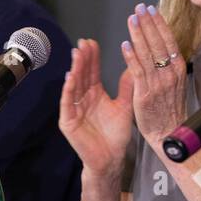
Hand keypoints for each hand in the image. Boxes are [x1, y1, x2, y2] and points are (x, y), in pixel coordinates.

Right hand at [59, 37, 134, 177]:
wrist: (111, 158)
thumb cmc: (116, 135)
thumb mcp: (125, 106)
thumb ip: (127, 88)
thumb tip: (133, 66)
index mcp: (95, 94)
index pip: (92, 72)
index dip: (92, 57)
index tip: (92, 42)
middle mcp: (83, 99)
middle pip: (82, 75)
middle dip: (82, 59)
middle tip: (83, 43)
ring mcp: (74, 109)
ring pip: (73, 85)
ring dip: (74, 69)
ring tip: (77, 54)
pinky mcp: (68, 121)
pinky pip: (67, 103)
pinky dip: (68, 90)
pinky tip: (70, 77)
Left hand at [122, 3, 186, 152]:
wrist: (170, 133)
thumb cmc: (170, 109)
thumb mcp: (174, 83)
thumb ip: (166, 65)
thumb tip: (158, 46)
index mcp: (178, 68)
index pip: (168, 40)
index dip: (159, 23)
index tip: (151, 9)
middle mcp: (170, 73)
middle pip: (158, 42)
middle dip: (148, 23)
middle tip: (139, 8)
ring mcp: (159, 83)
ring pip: (148, 53)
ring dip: (139, 34)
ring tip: (131, 19)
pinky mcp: (146, 93)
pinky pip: (138, 71)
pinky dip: (131, 56)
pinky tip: (125, 44)